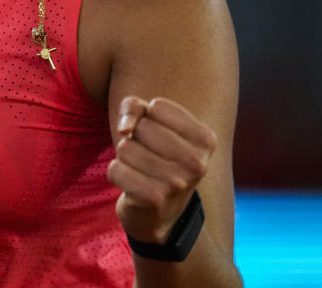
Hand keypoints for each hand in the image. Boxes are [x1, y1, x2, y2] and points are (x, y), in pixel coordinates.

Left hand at [108, 96, 217, 243]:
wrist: (160, 214)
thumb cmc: (155, 157)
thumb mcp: (150, 123)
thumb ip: (134, 107)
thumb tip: (125, 128)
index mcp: (205, 139)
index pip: (157, 106)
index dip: (146, 117)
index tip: (156, 135)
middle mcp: (198, 163)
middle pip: (141, 127)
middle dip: (134, 138)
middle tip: (147, 157)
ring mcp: (177, 183)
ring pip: (125, 147)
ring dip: (124, 157)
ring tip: (140, 171)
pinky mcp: (154, 199)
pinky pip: (115, 169)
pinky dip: (116, 174)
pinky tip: (131, 185)